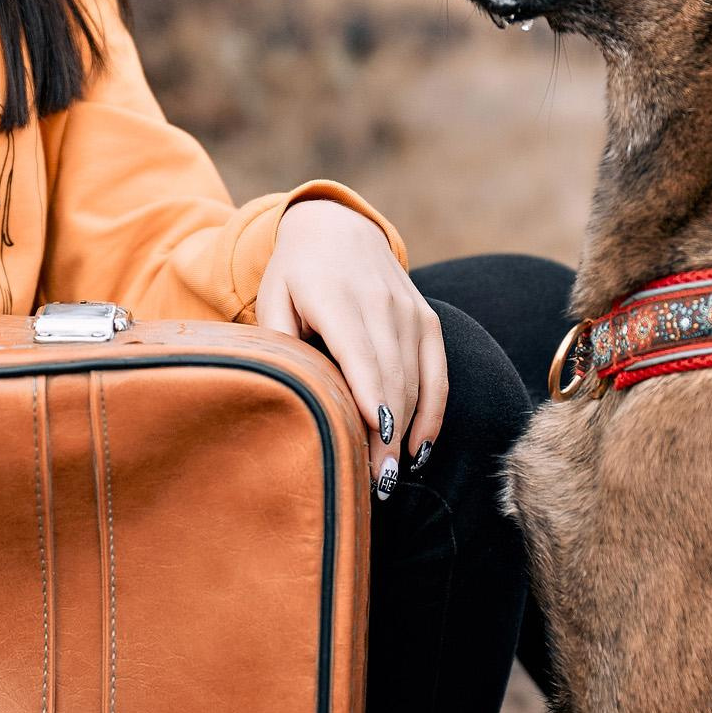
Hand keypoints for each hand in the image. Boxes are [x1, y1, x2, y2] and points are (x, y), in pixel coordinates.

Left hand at [254, 200, 445, 496]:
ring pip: (414, 381)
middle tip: (375, 484)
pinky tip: (418, 450)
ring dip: (406, 432)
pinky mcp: (427, 321)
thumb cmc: (295, 275)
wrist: (337, 228)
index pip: (358, 351)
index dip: (371, 392)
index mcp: (335, 296)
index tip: (379, 434)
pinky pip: (437, 374)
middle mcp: (379, 302)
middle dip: (386, 433)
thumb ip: (281, 342)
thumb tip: (291, 393)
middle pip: (390, 377)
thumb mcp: (274, 298)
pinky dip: (432, 414)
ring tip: (389, 478)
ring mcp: (409, 311)